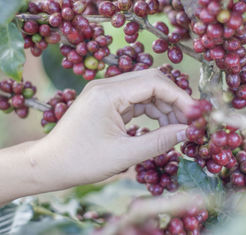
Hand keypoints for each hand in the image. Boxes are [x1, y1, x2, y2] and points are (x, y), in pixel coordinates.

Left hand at [30, 69, 195, 191]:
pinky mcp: (105, 102)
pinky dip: (151, 111)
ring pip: (144, 90)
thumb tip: (189, 132)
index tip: (197, 115)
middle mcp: (106, 86)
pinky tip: (161, 127)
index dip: (180, 97)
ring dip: (164, 106)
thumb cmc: (81, 161)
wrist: (49, 164)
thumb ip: (159, 141)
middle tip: (191, 122)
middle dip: (174, 100)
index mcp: (108, 93)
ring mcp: (104, 92)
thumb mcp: (124, 155)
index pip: (154, 83)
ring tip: (178, 129)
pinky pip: (134, 100)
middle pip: (151, 81)